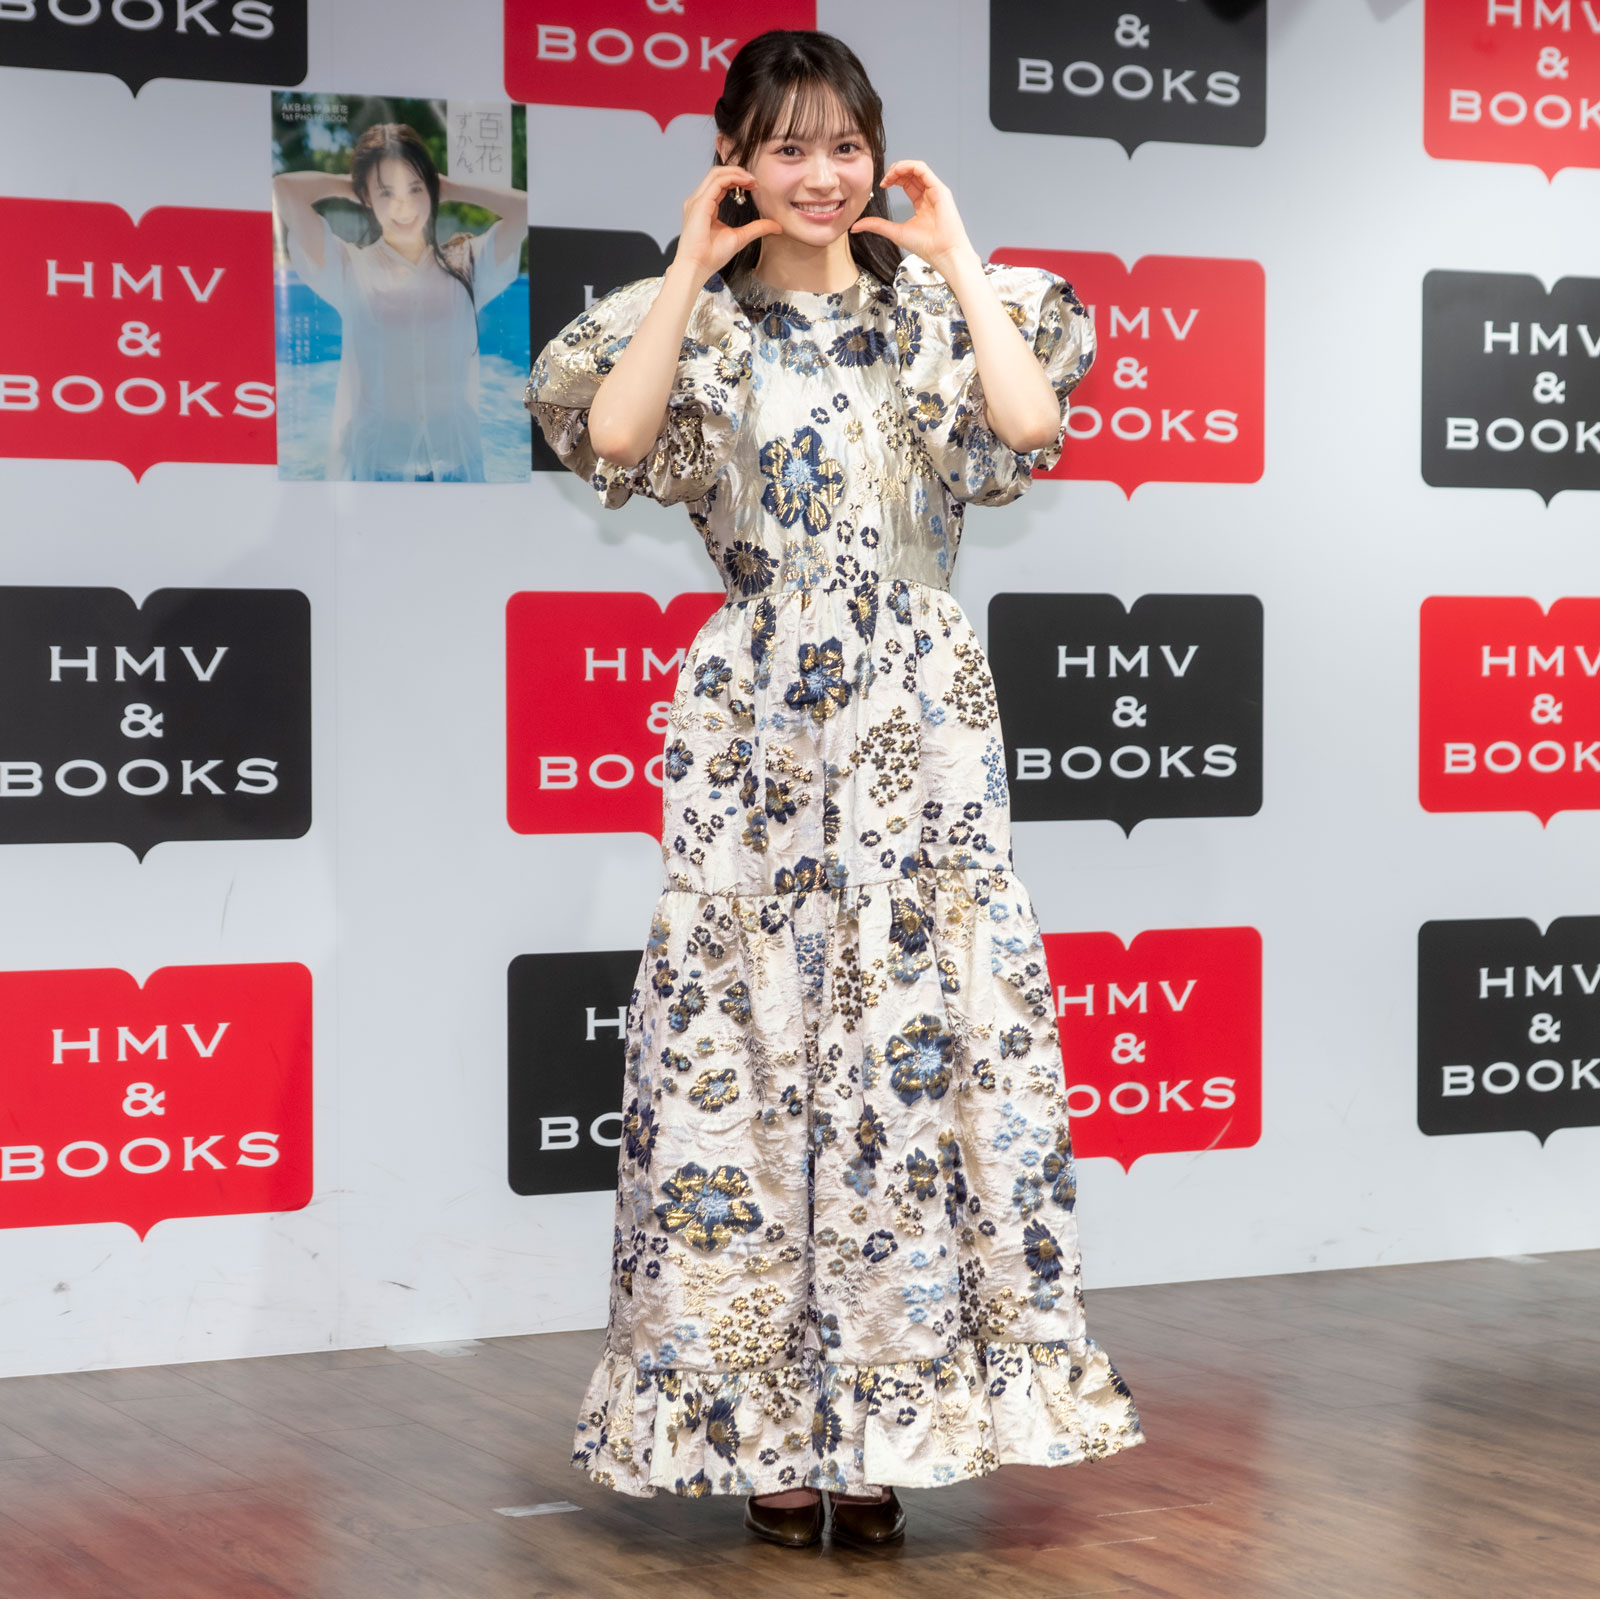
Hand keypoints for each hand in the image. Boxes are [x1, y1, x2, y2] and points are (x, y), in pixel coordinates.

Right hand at [674, 165, 781, 278]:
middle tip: (755, 181)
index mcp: (705, 207)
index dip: (737, 180)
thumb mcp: (740, 238)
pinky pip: (716, 182)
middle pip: (717, 174)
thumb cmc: (710, 257)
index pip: (720, 184)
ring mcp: (697, 201)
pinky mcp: (699, 204)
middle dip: (738, 172)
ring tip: (751, 180)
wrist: (697, 267)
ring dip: (736, 172)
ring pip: (716, 173)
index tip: (754, 186)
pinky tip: (745, 183)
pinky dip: (732, 178)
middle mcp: (698, 201)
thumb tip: (776, 226)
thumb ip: (757, 228)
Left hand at [850, 160, 974, 273]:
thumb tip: (855, 227)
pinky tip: (897, 172)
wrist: (943, 253)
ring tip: (889, 175)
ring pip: (917, 168)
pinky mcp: (940, 189)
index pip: (906, 182)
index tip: (882, 186)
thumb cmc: (927, 246)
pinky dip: (909, 166)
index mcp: (921, 203)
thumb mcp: (895, 232)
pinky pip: (923, 169)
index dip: (893, 179)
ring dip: (900, 167)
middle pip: (911, 172)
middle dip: (895, 171)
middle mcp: (929, 195)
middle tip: (884, 180)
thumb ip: (876, 226)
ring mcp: (935, 191)